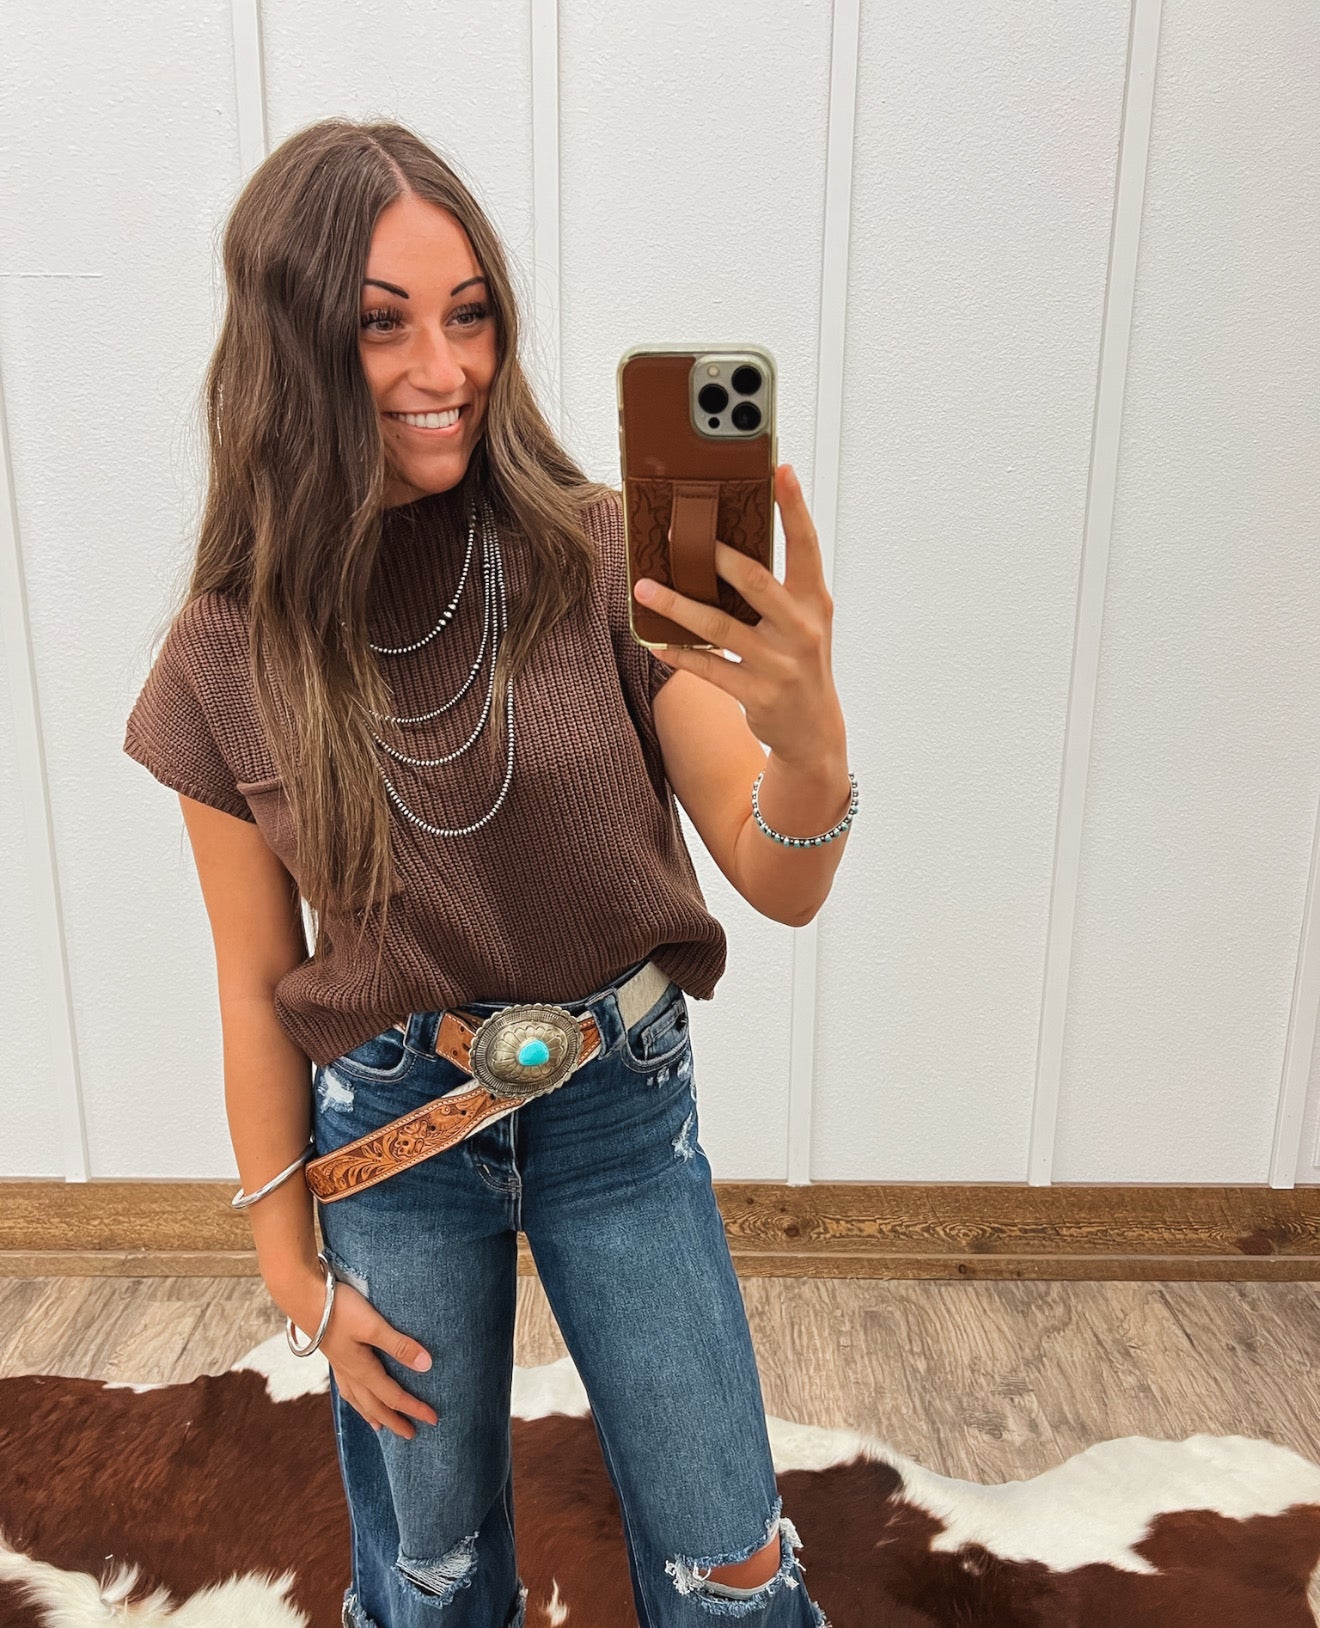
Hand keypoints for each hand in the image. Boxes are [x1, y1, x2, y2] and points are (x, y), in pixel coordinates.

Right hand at [274, 1262, 438, 1439]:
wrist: (303, 1297)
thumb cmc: (339, 1309)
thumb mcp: (372, 1326)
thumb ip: (398, 1345)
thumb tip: (427, 1366)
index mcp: (362, 1369)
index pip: (393, 1396)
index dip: (414, 1408)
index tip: (433, 1420)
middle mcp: (350, 1372)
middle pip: (375, 1405)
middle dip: (394, 1420)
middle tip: (410, 1435)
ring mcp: (339, 1364)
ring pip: (357, 1399)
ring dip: (371, 1414)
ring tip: (378, 1426)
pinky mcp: (333, 1353)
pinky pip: (347, 1386)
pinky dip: (355, 1398)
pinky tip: (355, 1391)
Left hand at [633, 463, 844, 766]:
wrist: (814, 728)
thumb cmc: (800, 661)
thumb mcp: (803, 620)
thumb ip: (777, 586)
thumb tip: (723, 548)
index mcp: (814, 601)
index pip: (805, 546)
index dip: (794, 507)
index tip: (780, 470)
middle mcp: (801, 629)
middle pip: (755, 581)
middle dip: (714, 555)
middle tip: (677, 532)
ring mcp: (779, 664)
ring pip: (719, 626)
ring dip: (677, 605)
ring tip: (645, 587)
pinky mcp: (757, 693)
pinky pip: (709, 668)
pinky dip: (679, 654)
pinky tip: (654, 641)